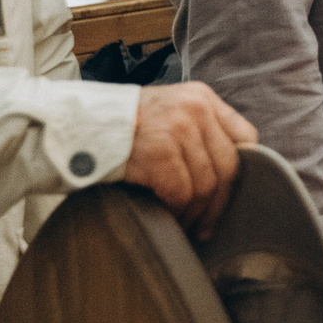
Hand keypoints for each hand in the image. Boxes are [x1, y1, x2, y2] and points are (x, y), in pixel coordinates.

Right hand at [124, 83, 255, 236]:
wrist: (77, 126)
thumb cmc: (122, 127)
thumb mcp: (168, 112)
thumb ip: (197, 129)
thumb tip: (225, 173)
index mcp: (201, 97)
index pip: (245, 135)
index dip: (242, 170)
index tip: (228, 193)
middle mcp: (195, 109)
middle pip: (229, 166)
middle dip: (220, 202)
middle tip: (208, 224)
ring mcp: (179, 129)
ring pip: (206, 185)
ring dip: (196, 213)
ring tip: (185, 224)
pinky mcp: (160, 153)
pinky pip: (182, 194)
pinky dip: (177, 212)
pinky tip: (168, 218)